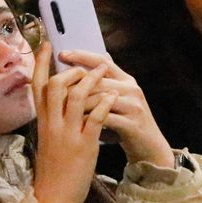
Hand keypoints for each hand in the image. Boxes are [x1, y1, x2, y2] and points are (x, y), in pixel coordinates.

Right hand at [30, 43, 113, 202]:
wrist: (54, 199)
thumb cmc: (54, 169)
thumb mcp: (48, 139)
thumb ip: (52, 118)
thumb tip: (60, 97)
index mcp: (42, 122)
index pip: (37, 85)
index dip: (40, 62)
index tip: (47, 44)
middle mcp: (51, 125)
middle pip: (54, 85)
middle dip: (70, 70)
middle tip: (84, 67)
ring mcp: (67, 135)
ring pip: (75, 97)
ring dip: (91, 81)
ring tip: (104, 73)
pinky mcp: (84, 146)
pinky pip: (95, 118)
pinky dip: (104, 103)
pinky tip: (113, 96)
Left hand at [59, 49, 175, 168]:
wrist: (149, 148)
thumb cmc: (126, 123)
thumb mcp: (117, 101)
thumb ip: (103, 85)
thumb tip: (79, 69)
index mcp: (126, 80)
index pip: (102, 61)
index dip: (82, 56)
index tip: (62, 54)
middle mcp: (131, 89)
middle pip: (99, 79)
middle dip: (74, 80)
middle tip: (52, 82)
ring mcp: (133, 106)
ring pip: (100, 98)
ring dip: (78, 102)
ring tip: (58, 104)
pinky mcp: (132, 124)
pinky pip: (105, 118)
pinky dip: (88, 120)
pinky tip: (74, 123)